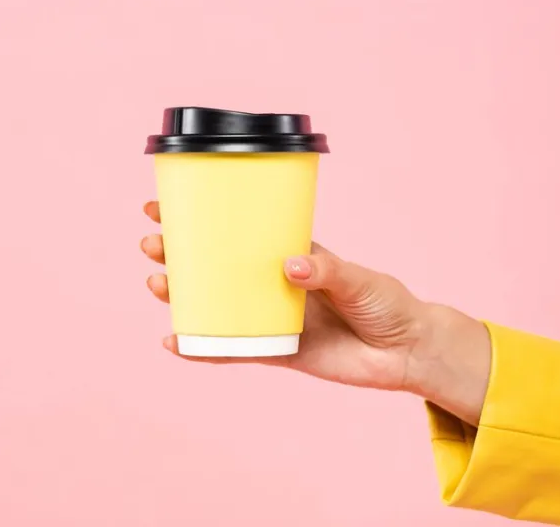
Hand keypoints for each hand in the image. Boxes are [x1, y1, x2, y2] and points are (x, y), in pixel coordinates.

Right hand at [141, 201, 490, 424]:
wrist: (406, 353)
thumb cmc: (387, 304)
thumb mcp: (360, 279)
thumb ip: (326, 271)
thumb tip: (289, 267)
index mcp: (289, 254)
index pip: (238, 231)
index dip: (201, 218)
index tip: (164, 207)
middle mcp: (272, 283)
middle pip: (214, 266)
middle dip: (178, 253)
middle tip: (152, 244)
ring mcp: (269, 317)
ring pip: (213, 304)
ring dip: (181, 295)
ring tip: (156, 283)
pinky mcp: (274, 350)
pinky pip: (229, 349)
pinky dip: (200, 347)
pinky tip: (174, 342)